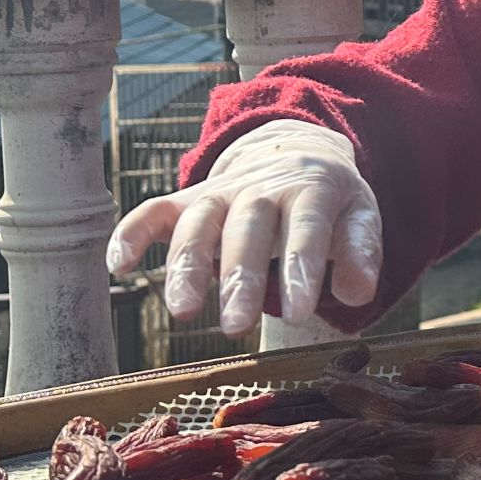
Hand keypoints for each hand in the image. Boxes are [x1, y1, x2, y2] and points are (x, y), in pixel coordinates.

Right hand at [106, 120, 382, 334]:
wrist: (296, 152)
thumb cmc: (330, 201)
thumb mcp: (359, 217)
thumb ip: (361, 252)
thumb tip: (359, 292)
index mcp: (310, 190)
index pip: (306, 230)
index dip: (301, 269)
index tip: (301, 313)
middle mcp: (260, 189)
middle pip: (247, 231)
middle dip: (239, 278)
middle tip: (236, 327)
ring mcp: (220, 193)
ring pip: (197, 224)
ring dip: (186, 266)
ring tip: (183, 313)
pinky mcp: (187, 201)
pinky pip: (154, 211)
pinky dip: (132, 233)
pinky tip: (119, 266)